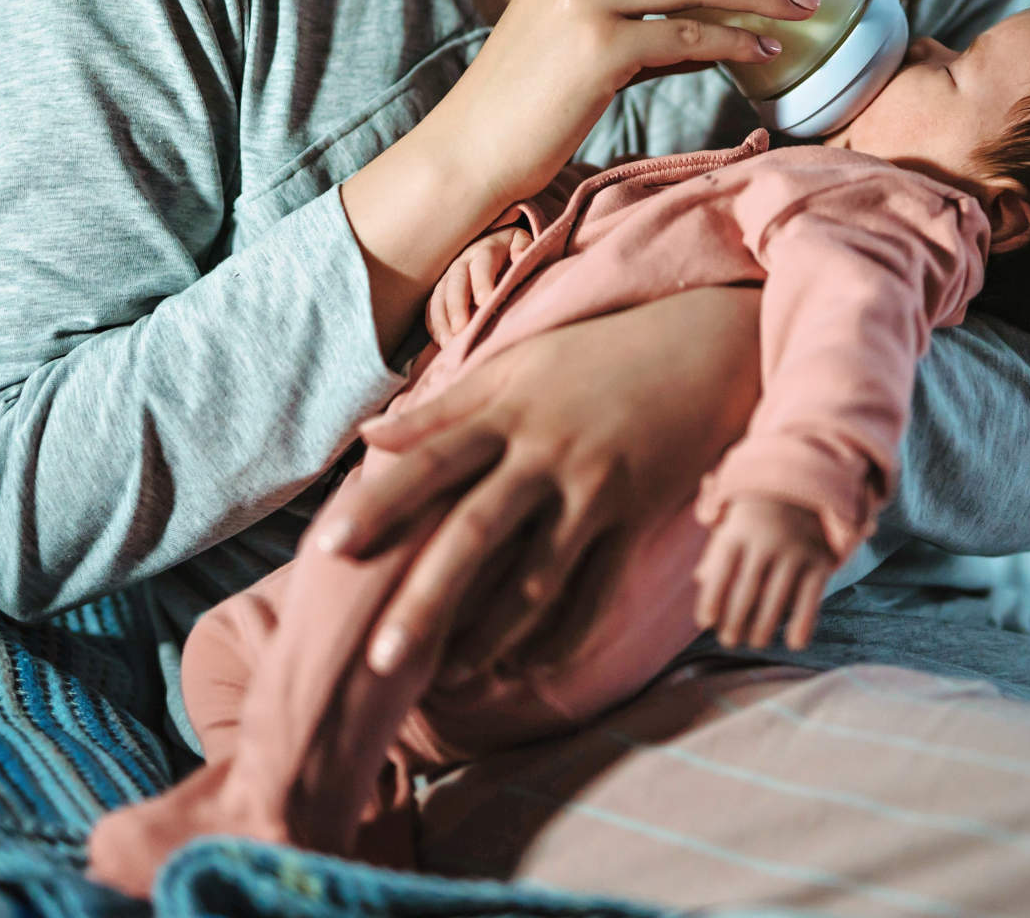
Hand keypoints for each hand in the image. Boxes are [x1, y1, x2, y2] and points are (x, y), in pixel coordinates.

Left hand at [315, 285, 764, 676]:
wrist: (702, 350)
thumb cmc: (596, 358)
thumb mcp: (517, 367)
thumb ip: (442, 408)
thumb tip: (367, 438)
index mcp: (508, 414)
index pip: (431, 462)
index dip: (379, 505)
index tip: (327, 547)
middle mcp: (547, 456)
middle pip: (476, 534)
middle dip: (426, 600)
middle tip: (378, 660)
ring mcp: (596, 493)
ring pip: (537, 580)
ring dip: (491, 637)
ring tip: (447, 679)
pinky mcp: (637, 522)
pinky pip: (597, 594)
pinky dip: (562, 638)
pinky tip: (525, 669)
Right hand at [426, 226, 529, 347]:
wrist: (491, 242)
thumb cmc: (511, 248)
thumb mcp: (520, 239)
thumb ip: (522, 246)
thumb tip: (519, 256)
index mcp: (485, 250)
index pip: (482, 265)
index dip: (482, 282)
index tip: (485, 302)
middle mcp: (463, 263)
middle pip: (456, 283)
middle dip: (457, 306)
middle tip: (461, 329)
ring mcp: (449, 277)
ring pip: (440, 296)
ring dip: (442, 320)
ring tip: (449, 343)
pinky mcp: (441, 290)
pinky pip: (432, 306)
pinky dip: (434, 324)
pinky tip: (441, 341)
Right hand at [431, 0, 819, 206]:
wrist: (470, 149)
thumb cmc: (525, 102)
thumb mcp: (567, 34)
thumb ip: (628, 15)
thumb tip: (714, 29)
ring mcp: (584, 3)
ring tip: (800, 3)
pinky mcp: (599, 51)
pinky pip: (689, 37)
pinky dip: (736, 41)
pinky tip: (763, 51)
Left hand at [694, 498, 836, 650]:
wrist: (804, 491)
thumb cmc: (756, 521)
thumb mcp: (733, 528)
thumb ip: (716, 555)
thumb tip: (700, 579)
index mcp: (739, 532)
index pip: (721, 570)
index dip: (712, 598)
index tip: (706, 623)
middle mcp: (767, 540)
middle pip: (747, 588)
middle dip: (736, 620)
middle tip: (729, 641)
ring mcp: (795, 551)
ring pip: (777, 596)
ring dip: (764, 626)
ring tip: (756, 643)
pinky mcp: (820, 562)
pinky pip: (811, 597)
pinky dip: (803, 622)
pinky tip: (795, 644)